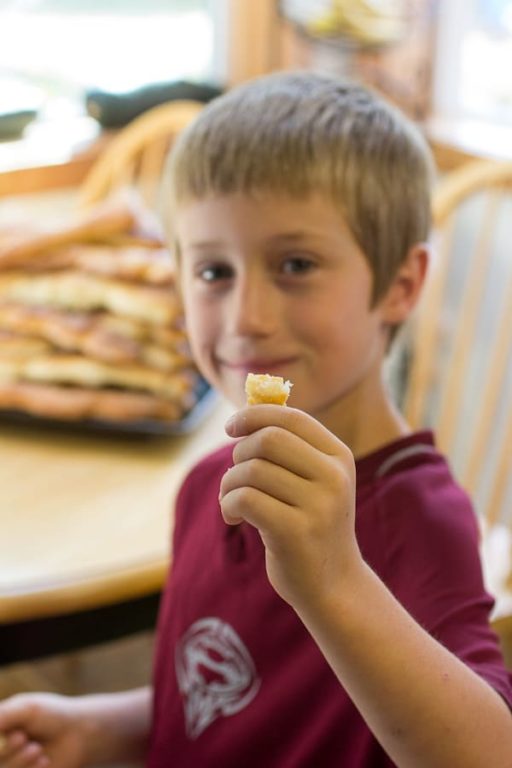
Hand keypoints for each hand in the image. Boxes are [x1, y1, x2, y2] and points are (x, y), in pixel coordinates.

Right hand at [0, 693, 88, 767]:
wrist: (81, 734)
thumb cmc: (53, 716)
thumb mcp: (26, 710)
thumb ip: (2, 717)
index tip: (17, 736)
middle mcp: (1, 751)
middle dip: (7, 752)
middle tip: (24, 738)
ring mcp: (12, 766)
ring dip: (18, 763)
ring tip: (37, 750)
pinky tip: (44, 761)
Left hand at [220, 405, 360, 610]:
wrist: (332, 585)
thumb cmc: (310, 525)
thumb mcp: (311, 482)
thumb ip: (288, 447)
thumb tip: (248, 405)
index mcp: (339, 456)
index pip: (291, 418)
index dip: (254, 415)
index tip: (231, 427)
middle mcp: (335, 477)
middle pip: (268, 439)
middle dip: (239, 453)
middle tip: (235, 476)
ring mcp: (319, 505)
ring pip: (251, 470)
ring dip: (228, 484)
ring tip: (232, 502)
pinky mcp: (296, 532)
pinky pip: (245, 499)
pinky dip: (227, 504)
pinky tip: (233, 518)